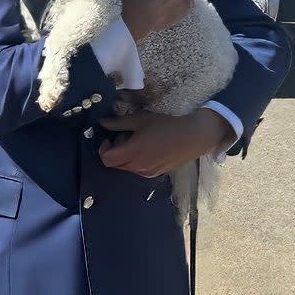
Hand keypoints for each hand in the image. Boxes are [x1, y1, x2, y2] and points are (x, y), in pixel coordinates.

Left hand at [98, 109, 233, 176]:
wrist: (192, 137)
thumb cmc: (165, 125)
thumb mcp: (140, 120)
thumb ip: (119, 123)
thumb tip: (102, 122)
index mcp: (132, 153)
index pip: (106, 159)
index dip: (103, 149)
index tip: (108, 138)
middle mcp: (138, 167)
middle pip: (115, 165)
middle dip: (114, 151)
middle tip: (124, 136)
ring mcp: (147, 173)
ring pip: (126, 168)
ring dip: (125, 156)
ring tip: (137, 140)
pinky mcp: (156, 174)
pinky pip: (138, 169)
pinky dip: (136, 160)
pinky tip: (147, 147)